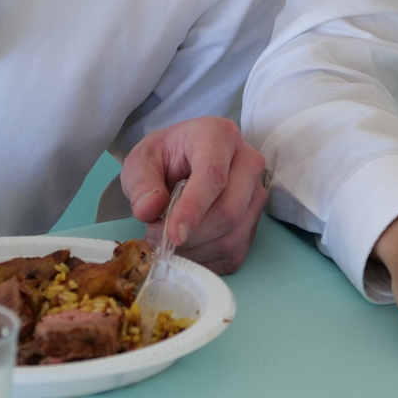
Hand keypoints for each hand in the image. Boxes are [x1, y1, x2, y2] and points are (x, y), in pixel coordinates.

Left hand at [119, 117, 266, 273]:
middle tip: (157, 236)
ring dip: (195, 250)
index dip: (194, 207)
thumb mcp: (141, 161)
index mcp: (218, 136)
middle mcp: (247, 162)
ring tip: (167, 241)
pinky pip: (234, 253)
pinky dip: (205, 260)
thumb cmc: (164, 158)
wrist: (183, 163)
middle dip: (191, 235)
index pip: (213, 175)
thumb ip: (141, 183)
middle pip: (229, 211)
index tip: (173, 234)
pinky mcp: (255, 222)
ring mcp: (255, 194)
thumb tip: (150, 209)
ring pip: (233, 236)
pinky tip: (186, 249)